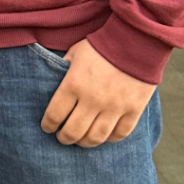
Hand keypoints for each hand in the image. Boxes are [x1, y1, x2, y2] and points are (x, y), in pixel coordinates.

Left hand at [40, 37, 155, 146]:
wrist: (136, 41)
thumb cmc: (101, 45)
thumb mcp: (75, 53)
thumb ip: (64, 69)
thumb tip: (55, 81)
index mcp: (73, 84)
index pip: (55, 115)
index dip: (48, 125)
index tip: (47, 127)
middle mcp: (92, 100)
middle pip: (73, 131)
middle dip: (64, 138)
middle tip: (62, 137)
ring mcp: (114, 107)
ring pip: (96, 137)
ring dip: (85, 142)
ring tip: (81, 141)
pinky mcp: (133, 110)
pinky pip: (120, 134)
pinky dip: (110, 139)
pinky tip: (104, 136)